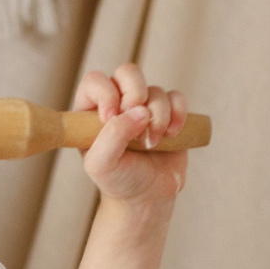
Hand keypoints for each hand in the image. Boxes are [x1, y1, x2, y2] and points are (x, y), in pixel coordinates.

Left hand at [76, 64, 188, 205]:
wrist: (146, 197)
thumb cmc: (118, 180)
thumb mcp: (102, 165)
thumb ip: (113, 136)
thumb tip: (140, 111)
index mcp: (91, 112)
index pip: (95, 81)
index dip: (105, 92)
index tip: (110, 117)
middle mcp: (118, 104)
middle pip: (128, 72)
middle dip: (135, 94)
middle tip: (136, 124)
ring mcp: (144, 107)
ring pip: (155, 90)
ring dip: (157, 116)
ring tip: (151, 143)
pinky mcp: (168, 113)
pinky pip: (177, 97)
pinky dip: (178, 113)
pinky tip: (172, 134)